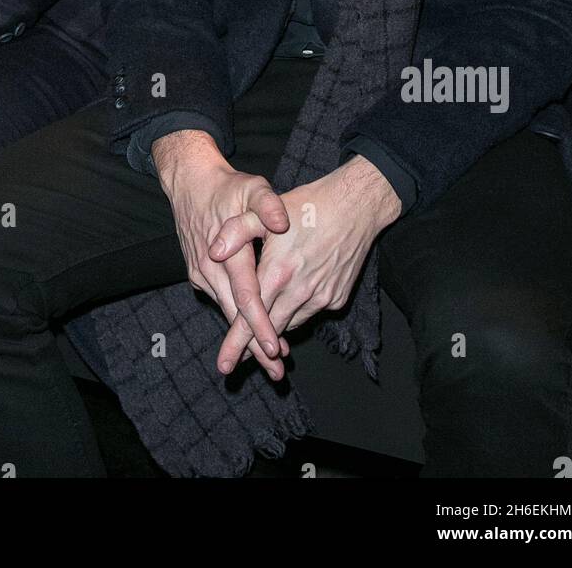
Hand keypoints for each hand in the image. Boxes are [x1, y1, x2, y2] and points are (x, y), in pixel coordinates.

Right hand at [152, 129, 291, 378]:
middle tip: (277, 373)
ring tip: (270, 358)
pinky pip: (220, 300)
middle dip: (254, 347)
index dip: (260, 325)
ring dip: (246, 336)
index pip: (246, 296)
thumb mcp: (252, 187)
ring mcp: (201, 274)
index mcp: (227, 251)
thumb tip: (281, 222)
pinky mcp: (198, 275)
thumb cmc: (228, 187)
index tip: (273, 348)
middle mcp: (211, 268)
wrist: (190, 183)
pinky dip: (236, 317)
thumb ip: (267, 205)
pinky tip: (252, 329)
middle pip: (235, 315)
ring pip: (227, 311)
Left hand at [213, 154, 401, 375]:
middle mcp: (300, 291)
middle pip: (272, 329)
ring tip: (264, 330)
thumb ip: (237, 231)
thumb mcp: (265, 210)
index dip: (236, 342)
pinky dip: (297, 311)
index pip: (251, 316)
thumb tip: (214, 251)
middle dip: (254, 349)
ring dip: (276, 328)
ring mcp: (322, 297)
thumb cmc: (308, 205)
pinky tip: (294, 296)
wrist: (356, 207)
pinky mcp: (337, 298)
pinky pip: (310, 313)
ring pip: (291, 323)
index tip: (224, 365)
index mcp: (278, 271)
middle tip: (237, 363)